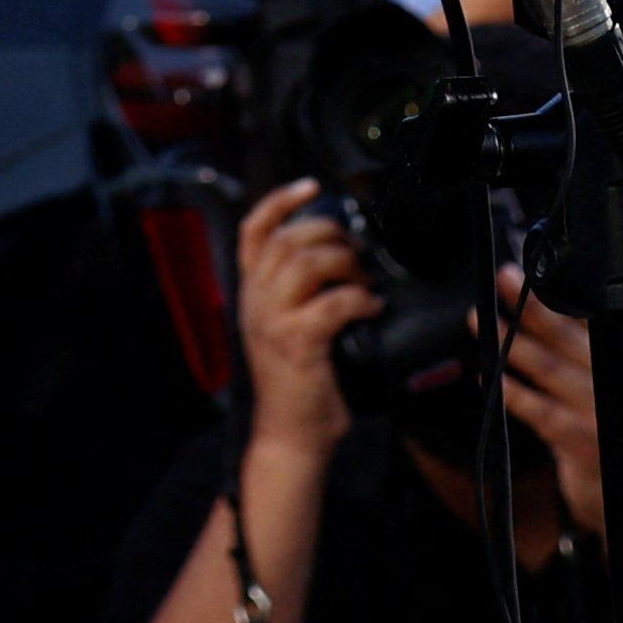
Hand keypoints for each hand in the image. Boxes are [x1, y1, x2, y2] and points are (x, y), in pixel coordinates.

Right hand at [233, 181, 375, 464]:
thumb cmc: (298, 386)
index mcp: (251, 294)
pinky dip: (359, 298)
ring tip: (363, 279)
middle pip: (288, 239)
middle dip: (330, 233)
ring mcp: (273, 321)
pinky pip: (334, 302)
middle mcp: (255, 302)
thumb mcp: (285, 328)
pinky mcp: (297, 342)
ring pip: (307, 262)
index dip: (280, 201)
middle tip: (356, 250)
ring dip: (345, 263)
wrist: (290, 437)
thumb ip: (296, 293)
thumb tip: (340, 255)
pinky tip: (372, 308)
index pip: (253, 231)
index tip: (311, 185)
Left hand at [492, 268, 612, 551]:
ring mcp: (597, 411)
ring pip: (548, 367)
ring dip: (511, 341)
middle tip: (505, 276)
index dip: (566, 289)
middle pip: (570, 334)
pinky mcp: (578, 442)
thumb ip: (589, 348)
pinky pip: (538, 411)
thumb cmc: (615, 430)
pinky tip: (488, 375)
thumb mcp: (616, 385)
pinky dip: (511, 391)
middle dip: (533, 304)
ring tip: (479, 319)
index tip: (534, 265)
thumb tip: (543, 301)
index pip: (596, 316)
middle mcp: (616, 381)